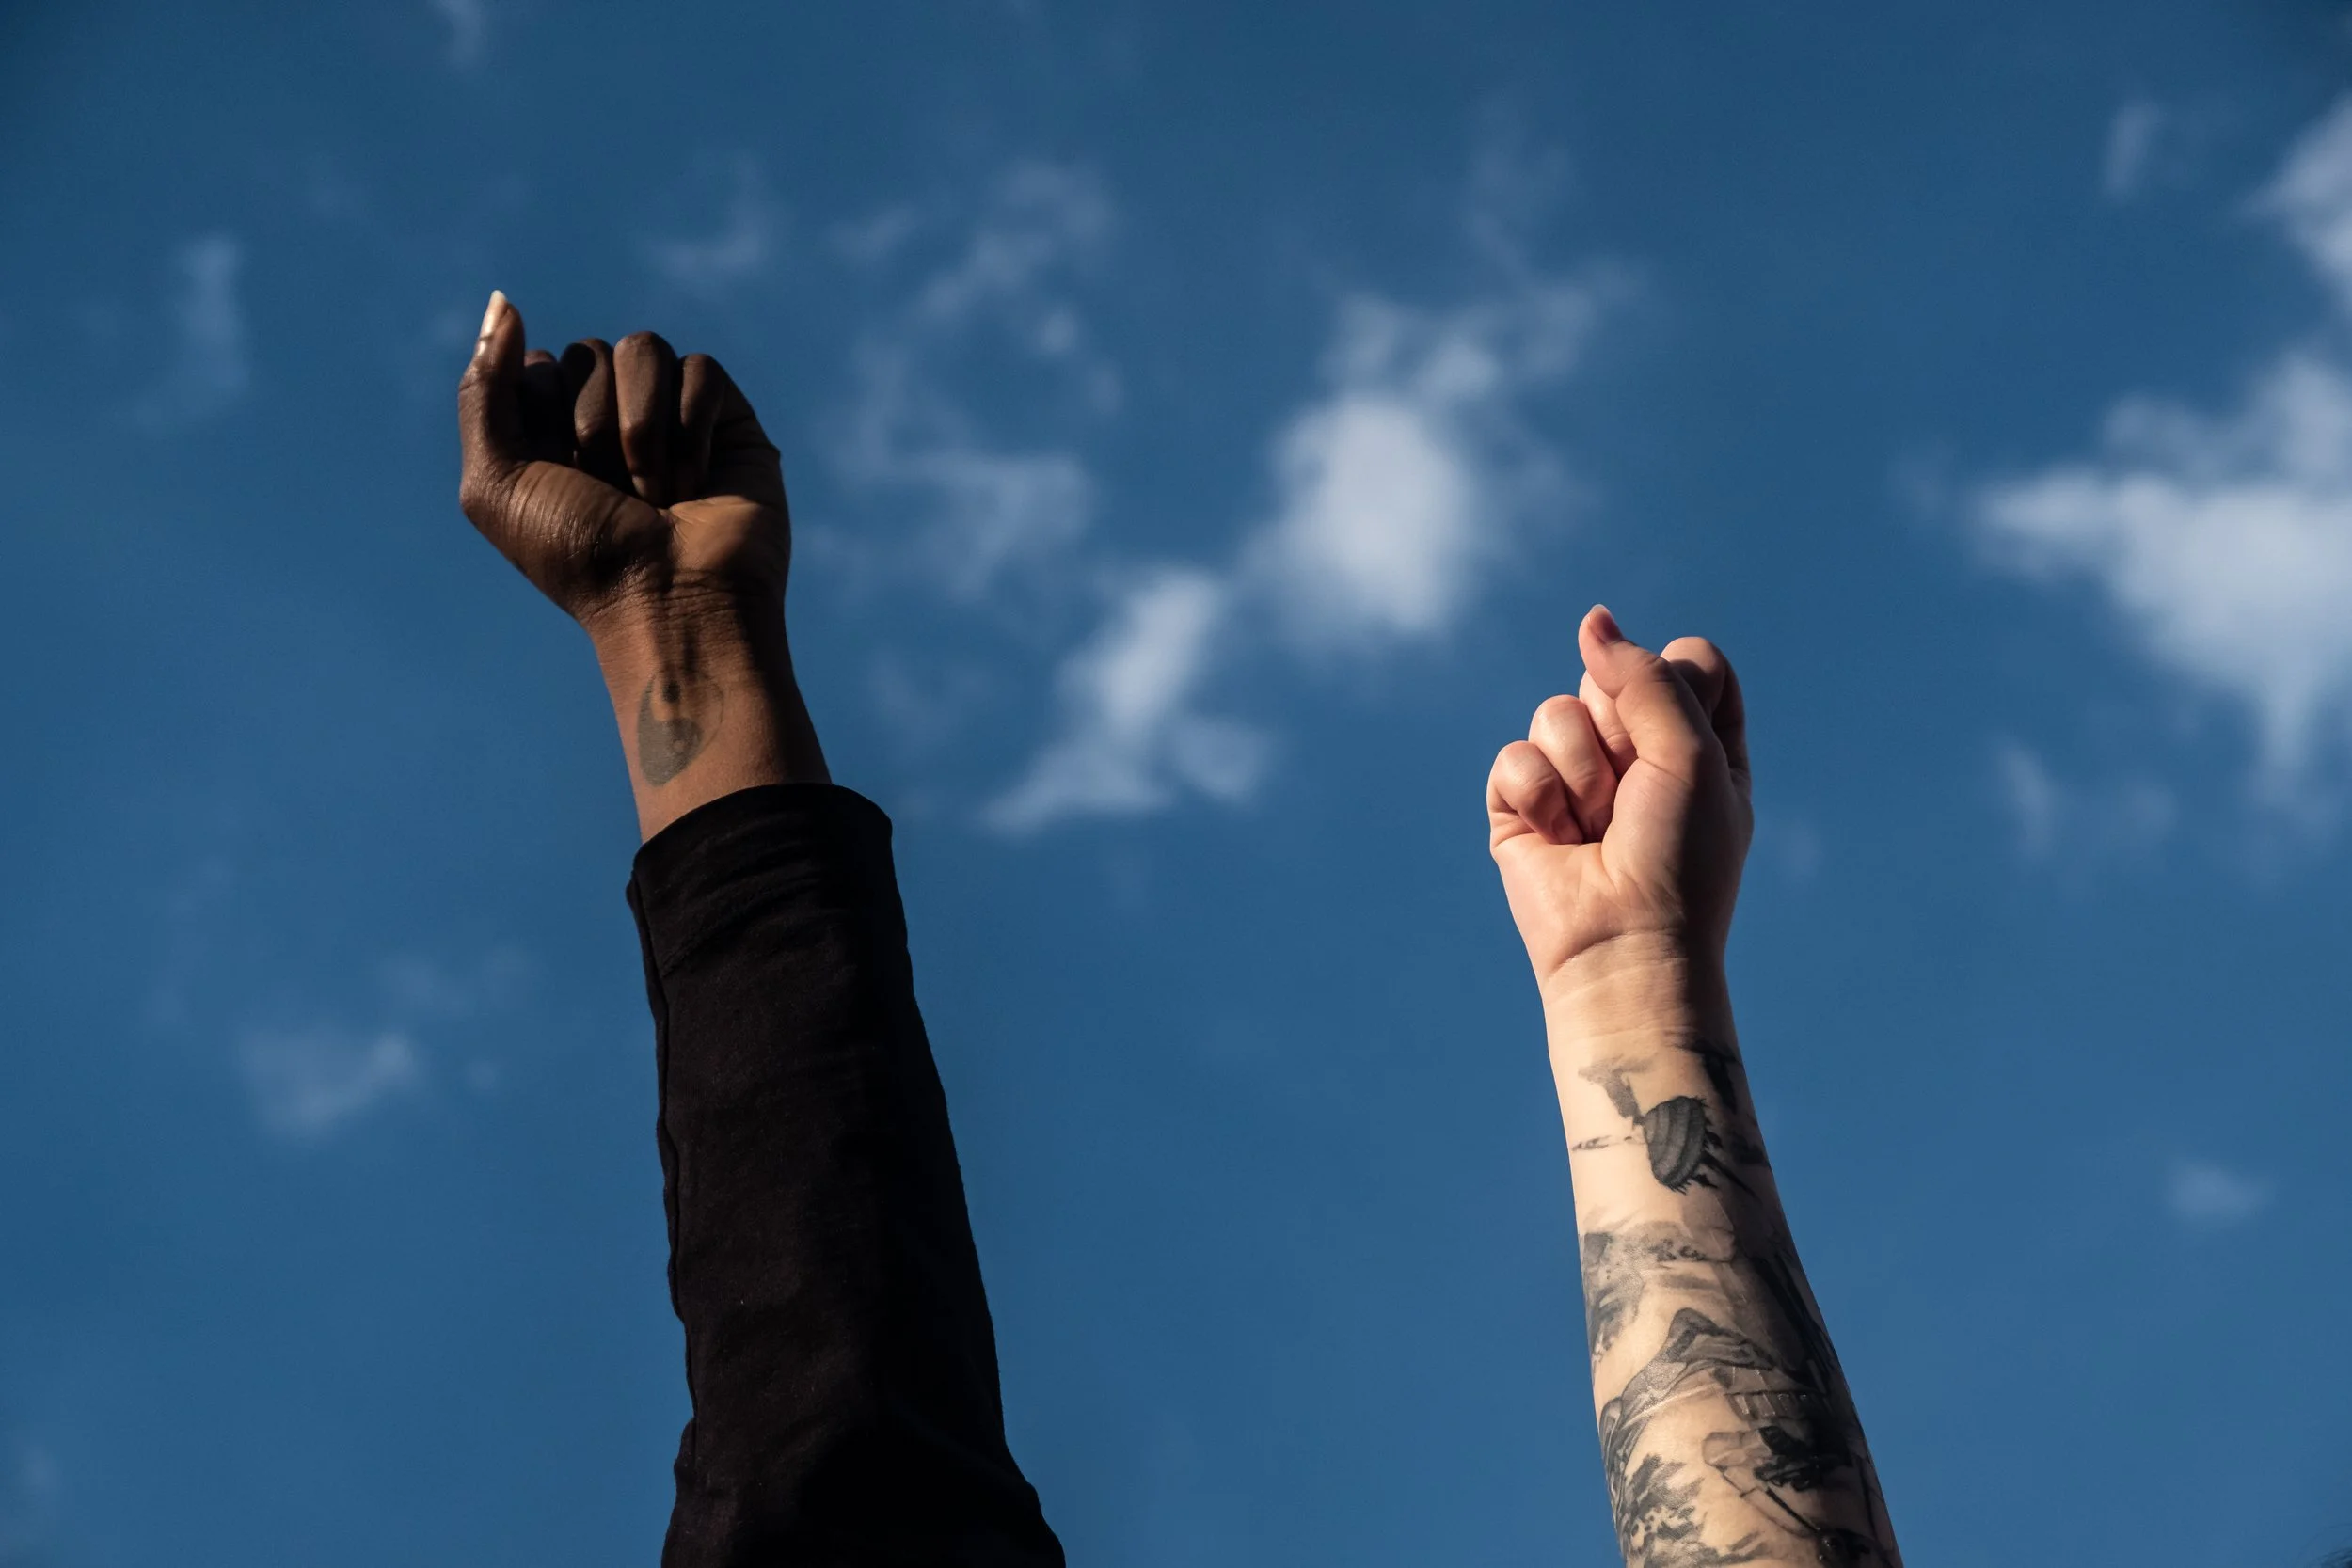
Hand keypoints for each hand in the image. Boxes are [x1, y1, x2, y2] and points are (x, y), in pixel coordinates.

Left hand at [456, 290, 788, 629]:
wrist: (672, 602)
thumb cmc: (580, 558)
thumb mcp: (495, 482)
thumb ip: (483, 388)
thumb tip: (504, 300)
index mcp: (550, 433)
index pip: (535, 364)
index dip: (542, 414)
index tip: (557, 476)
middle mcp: (610, 419)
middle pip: (588, 350)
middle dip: (593, 424)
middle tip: (613, 492)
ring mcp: (671, 416)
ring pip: (645, 348)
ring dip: (643, 427)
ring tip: (660, 493)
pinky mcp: (729, 419)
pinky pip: (702, 369)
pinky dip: (694, 426)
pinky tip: (700, 481)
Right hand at [1486, 606, 1751, 996]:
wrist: (1622, 946)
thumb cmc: (1678, 860)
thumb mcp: (1692, 753)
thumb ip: (1645, 676)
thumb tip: (1592, 621)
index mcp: (1700, 741)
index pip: (1686, 659)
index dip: (1676, 685)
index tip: (1683, 744)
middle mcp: (1637, 754)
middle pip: (1612, 676)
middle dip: (1623, 732)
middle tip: (1636, 795)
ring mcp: (1574, 777)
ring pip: (1556, 712)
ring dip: (1581, 773)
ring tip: (1595, 827)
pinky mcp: (1520, 805)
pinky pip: (1514, 757)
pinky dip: (1537, 797)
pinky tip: (1556, 839)